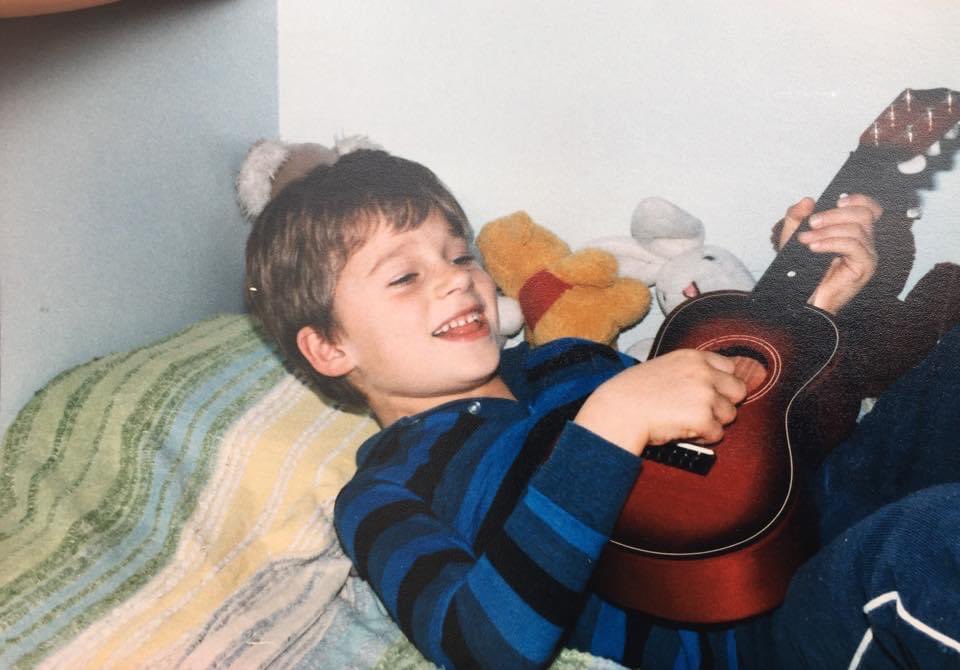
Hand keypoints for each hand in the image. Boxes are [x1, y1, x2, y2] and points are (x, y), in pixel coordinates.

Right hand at [574, 349, 747, 455]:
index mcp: (693, 357)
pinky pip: (717, 434)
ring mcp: (704, 395)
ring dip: (711, 422)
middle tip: (701, 411)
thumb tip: (713, 383)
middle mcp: (703, 373)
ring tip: (686, 422)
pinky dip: (702, 438)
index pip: (730, 367)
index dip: (722, 384)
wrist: (618, 410)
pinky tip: (683, 431)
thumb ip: (689, 371)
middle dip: (723, 403)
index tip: (711, 393)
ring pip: (729, 415)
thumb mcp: (663, 367)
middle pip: (738, 391)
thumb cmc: (632, 392)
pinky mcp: (702, 418)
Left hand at [777, 194, 879, 313]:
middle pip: (863, 214)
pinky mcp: (865, 266)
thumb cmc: (803, 272)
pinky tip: (815, 248)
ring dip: (827, 231)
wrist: (803, 299)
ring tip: (806, 240)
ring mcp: (867, 254)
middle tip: (811, 223)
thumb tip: (808, 200)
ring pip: (856, 229)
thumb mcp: (793, 238)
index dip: (858, 200)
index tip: (837, 200)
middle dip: (834, 215)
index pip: (869, 208)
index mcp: (853, 232)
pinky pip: (854, 246)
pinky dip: (832, 243)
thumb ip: (797, 217)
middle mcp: (865, 241)